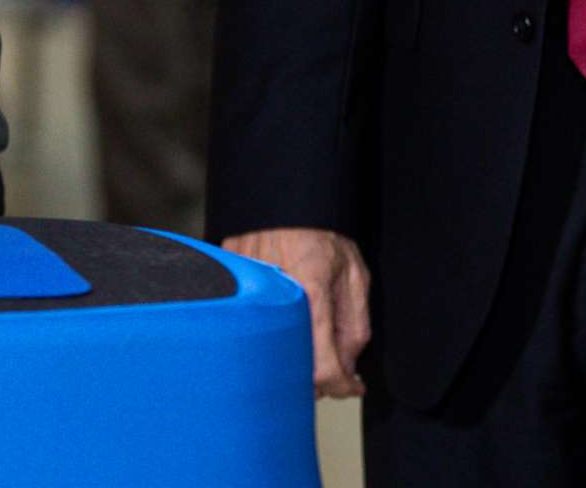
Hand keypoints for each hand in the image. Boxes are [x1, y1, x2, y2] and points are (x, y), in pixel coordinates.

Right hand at [222, 228, 371, 397]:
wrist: (283, 198)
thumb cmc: (322, 233)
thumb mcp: (354, 274)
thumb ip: (355, 324)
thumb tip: (349, 367)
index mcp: (311, 294)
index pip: (323, 367)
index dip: (341, 385)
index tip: (352, 386)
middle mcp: (276, 299)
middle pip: (290, 366)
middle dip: (314, 377)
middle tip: (331, 366)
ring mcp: (248, 293)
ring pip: (266, 351)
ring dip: (288, 358)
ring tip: (305, 341)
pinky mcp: (230, 287)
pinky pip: (249, 327)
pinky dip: (266, 333)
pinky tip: (279, 321)